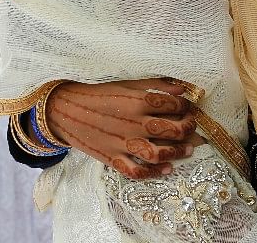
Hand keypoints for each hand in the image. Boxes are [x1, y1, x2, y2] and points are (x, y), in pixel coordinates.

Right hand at [45, 79, 196, 179]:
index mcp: (137, 101)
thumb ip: (154, 85)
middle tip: (192, 126)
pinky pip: (137, 171)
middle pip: (171, 130)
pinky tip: (167, 168)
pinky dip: (154, 173)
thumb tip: (181, 87)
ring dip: (178, 152)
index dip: (186, 106)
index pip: (172, 105)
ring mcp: (123, 143)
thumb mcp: (125, 83)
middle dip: (188, 128)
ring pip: (159, 153)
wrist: (64, 110)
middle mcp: (133, 123)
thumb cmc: (96, 93)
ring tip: (188, 149)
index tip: (189, 106)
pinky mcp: (112, 158)